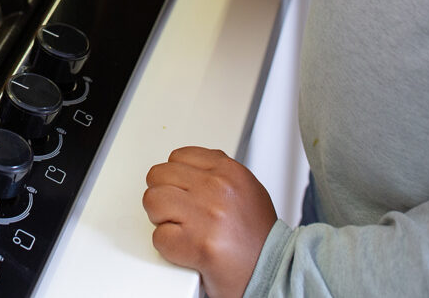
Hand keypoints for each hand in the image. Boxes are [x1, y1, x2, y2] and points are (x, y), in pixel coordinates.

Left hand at [143, 147, 276, 297]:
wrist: (275, 271)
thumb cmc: (258, 237)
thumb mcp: (247, 189)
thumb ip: (217, 173)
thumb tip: (187, 168)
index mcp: (230, 172)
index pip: (178, 157)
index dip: (175, 177)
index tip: (182, 191)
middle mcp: (218, 189)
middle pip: (159, 176)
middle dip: (164, 196)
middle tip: (179, 213)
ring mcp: (207, 215)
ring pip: (153, 200)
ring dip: (161, 218)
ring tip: (181, 229)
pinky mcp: (197, 244)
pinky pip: (159, 236)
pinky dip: (167, 246)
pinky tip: (186, 248)